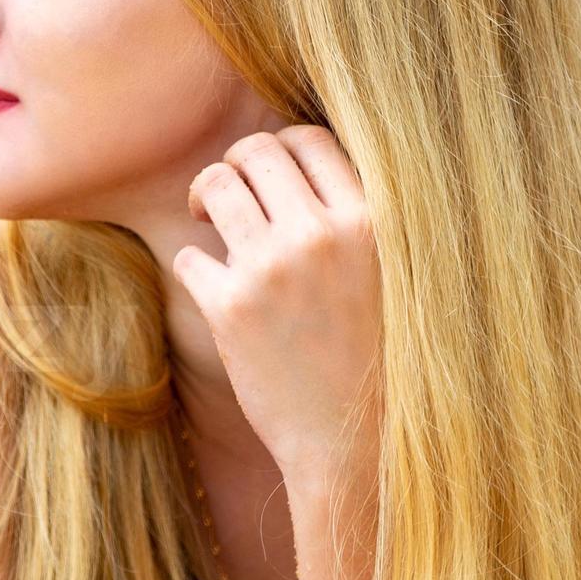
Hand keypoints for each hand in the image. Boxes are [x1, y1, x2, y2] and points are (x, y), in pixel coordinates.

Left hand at [169, 126, 382, 480]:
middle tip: (228, 196)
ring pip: (214, 187)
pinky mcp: (230, 309)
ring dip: (203, 199)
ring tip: (210, 224)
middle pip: (254, 153)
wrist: (353, 440)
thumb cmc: (375, 357)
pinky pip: (188, 255)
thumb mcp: (392, 274)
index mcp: (370, 220)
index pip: (309, 139)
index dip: (280, 147)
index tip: (269, 175)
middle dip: (234, 166)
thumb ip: (357, 220)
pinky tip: (211, 285)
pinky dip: (194, 265)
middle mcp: (320, 235)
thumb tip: (308, 164)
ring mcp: (272, 270)